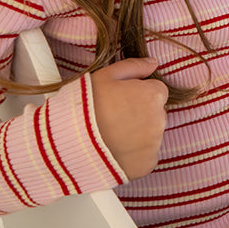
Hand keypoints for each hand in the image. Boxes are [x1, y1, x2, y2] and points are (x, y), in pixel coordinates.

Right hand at [90, 58, 168, 179]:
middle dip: (139, 114)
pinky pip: (144, 156)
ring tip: (110, 135)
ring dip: (137, 134)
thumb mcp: (104, 76)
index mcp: (153, 95)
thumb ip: (133, 66)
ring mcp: (155, 144)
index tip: (120, 101)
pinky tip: (114, 150)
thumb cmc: (85, 106)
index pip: (156, 92)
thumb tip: (153, 63)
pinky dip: (133, 154)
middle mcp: (160, 119)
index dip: (137, 95)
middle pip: (155, 114)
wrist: (68, 143)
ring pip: (150, 135)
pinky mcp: (147, 164)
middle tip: (113, 118)